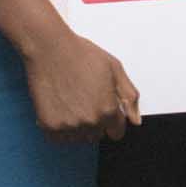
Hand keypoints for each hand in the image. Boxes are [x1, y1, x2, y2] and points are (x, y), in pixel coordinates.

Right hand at [24, 28, 139, 141]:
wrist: (50, 49)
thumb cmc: (81, 55)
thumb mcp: (115, 69)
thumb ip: (129, 97)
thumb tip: (135, 120)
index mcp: (108, 110)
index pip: (116, 133)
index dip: (111, 120)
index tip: (102, 108)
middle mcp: (90, 122)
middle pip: (97, 135)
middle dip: (94, 121)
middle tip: (83, 98)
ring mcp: (69, 126)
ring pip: (78, 137)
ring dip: (77, 125)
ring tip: (70, 100)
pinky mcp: (49, 126)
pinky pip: (59, 138)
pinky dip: (59, 126)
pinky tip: (59, 107)